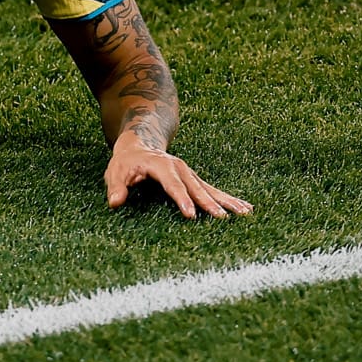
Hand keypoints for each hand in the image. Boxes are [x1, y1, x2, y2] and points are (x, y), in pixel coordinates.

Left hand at [105, 134, 251, 219]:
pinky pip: (213, 190)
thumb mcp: (115, 171)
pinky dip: (228, 199)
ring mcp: (189, 173)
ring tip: (246, 213)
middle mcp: (178, 168)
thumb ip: (116, 187)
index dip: (181, 199)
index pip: (171, 184)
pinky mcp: (195, 180)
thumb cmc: (126, 162)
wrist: (139, 143)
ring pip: (210, 188)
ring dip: (227, 201)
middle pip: (195, 187)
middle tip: (223, 219)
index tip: (191, 214)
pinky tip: (246, 209)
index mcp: (159, 165)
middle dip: (209, 203)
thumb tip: (115, 202)